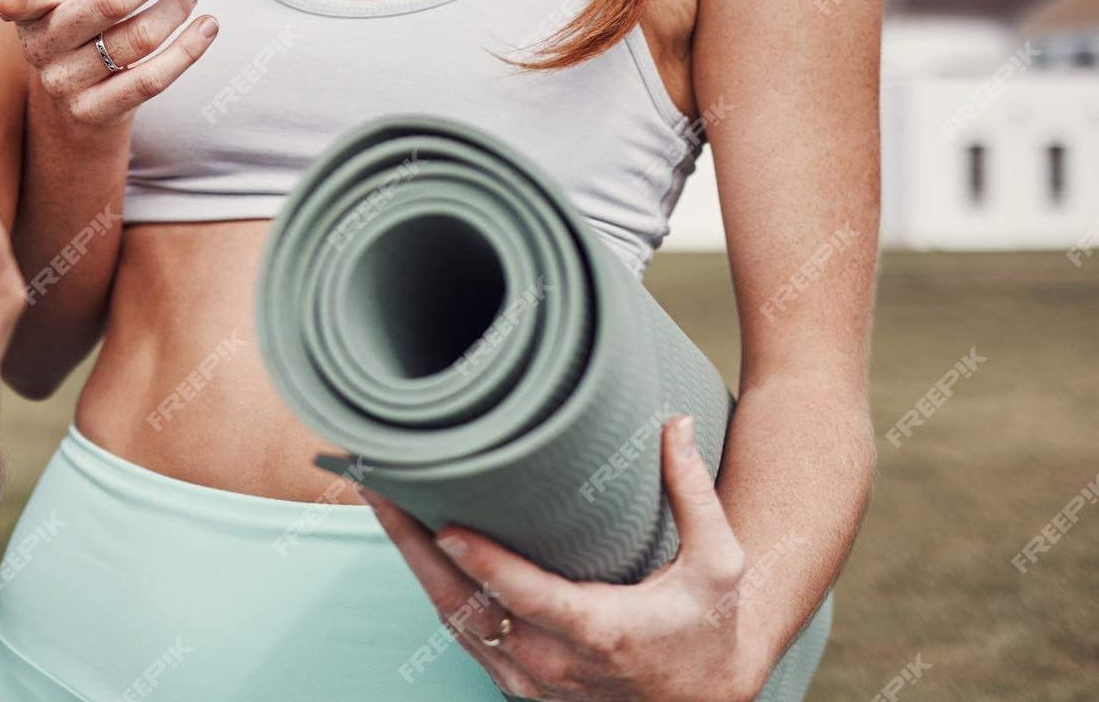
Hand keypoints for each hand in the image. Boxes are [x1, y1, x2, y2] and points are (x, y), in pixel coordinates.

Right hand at [0, 0, 218, 127]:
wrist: (77, 83)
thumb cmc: (78, 4)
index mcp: (31, 1)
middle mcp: (41, 43)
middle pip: (110, 2)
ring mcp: (64, 82)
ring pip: (138, 40)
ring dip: (178, 8)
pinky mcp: (92, 112)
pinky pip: (150, 81)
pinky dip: (187, 50)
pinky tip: (207, 27)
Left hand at [363, 417, 768, 701]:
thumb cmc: (707, 630)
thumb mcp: (718, 566)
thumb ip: (694, 495)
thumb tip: (675, 423)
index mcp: (599, 631)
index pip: (526, 596)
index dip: (483, 563)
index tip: (445, 524)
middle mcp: (552, 662)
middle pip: (464, 605)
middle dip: (415, 545)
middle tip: (380, 487)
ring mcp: (528, 678)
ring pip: (452, 619)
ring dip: (413, 562)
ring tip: (382, 502)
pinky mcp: (517, 682)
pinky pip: (462, 632)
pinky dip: (432, 587)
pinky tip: (412, 544)